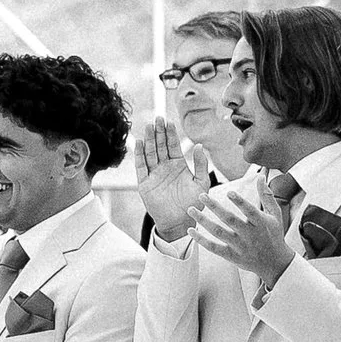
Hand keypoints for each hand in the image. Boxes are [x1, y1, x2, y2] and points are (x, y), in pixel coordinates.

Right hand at [134, 117, 208, 238]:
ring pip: (150, 153)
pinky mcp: (144, 183)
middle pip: (160, 145)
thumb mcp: (201, 182)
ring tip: (148, 126)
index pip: (173, 145)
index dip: (171, 134)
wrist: (180, 222)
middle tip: (157, 118)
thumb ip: (200, 164)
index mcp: (178, 165)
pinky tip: (139, 143)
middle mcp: (165, 167)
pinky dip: (139, 154)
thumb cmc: (193, 204)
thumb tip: (199, 145)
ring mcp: (154, 174)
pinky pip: (141, 166)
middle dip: (158, 132)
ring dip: (149, 139)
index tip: (169, 122)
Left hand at [198, 172, 293, 291]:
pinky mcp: (232, 256)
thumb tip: (261, 176)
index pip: (250, 211)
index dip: (240, 202)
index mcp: (261, 223)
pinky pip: (214, 248)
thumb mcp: (275, 215)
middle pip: (230, 220)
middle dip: (215, 207)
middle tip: (201, 195)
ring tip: (191, 209)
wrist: (275, 263)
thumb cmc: (273, 234)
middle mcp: (250, 235)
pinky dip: (201, 240)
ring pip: (219, 233)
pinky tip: (190, 230)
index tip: (228, 191)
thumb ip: (267, 195)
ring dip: (203, 221)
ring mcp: (240, 247)